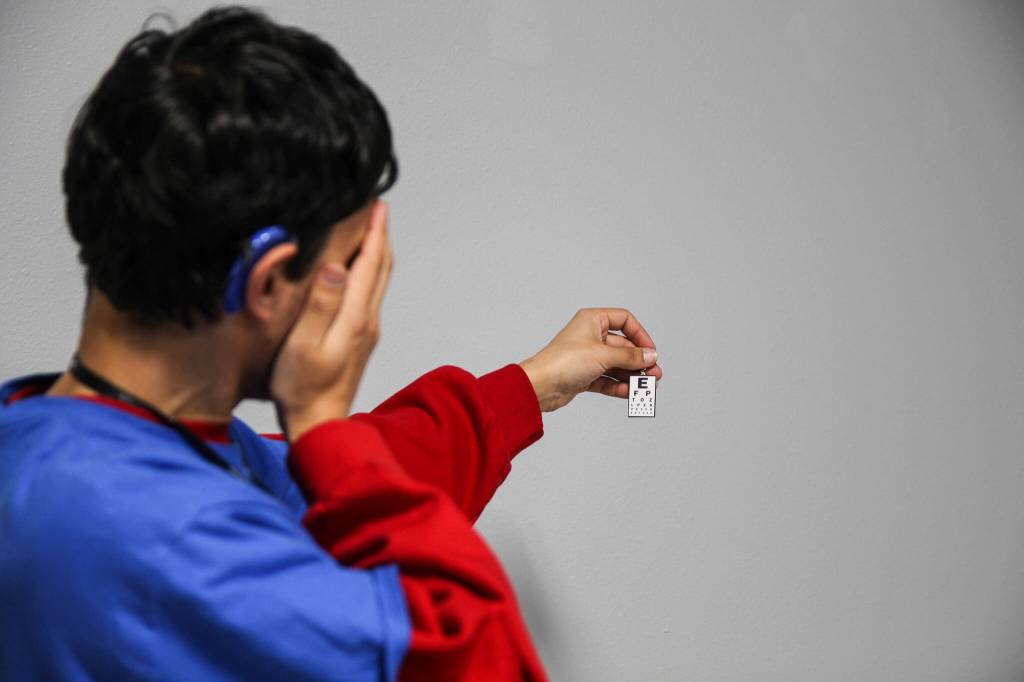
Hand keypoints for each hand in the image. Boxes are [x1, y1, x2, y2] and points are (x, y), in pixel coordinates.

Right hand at [270, 200, 392, 441]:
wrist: (319, 424)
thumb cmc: (303, 387)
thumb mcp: (305, 344)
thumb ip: (321, 304)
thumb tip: (338, 266)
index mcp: (355, 316)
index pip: (370, 264)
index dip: (375, 232)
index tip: (377, 205)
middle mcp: (367, 321)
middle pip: (381, 269)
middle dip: (380, 236)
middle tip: (376, 209)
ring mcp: (367, 331)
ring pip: (378, 283)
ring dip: (377, 254)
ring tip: (371, 232)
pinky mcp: (360, 341)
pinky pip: (370, 296)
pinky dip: (369, 273)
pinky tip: (357, 272)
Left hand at [517, 308, 660, 412]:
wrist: (540, 386)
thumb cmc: (564, 362)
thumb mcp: (604, 355)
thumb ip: (630, 356)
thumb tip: (649, 355)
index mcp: (592, 320)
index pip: (624, 320)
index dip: (640, 334)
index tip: (650, 351)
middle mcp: (590, 336)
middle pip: (622, 346)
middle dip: (638, 360)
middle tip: (654, 374)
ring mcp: (587, 357)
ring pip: (616, 364)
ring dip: (631, 375)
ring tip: (646, 386)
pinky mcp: (583, 375)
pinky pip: (606, 378)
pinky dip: (618, 385)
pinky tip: (629, 392)